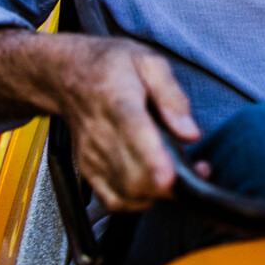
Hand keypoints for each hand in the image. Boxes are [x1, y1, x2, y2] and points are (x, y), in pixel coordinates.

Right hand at [50, 36, 202, 211]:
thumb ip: (172, 95)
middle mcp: (100, 133)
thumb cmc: (111, 66)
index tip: (169, 178)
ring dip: (159, 193)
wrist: (68, 74)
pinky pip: (115, 201)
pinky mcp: (89, 170)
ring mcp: (92, 155)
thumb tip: (190, 132)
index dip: (152, 159)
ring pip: (126, 192)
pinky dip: (139, 202)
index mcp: (117, 100)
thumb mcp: (149, 62)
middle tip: (195, 169)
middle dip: (169, 182)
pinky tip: (154, 185)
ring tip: (179, 173)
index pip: (134, 134)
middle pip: (133, 174)